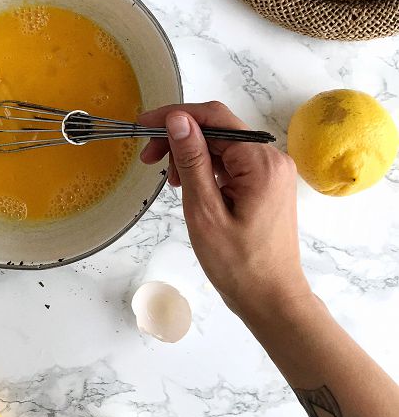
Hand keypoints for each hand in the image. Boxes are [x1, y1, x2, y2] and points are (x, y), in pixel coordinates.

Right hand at [139, 101, 312, 320]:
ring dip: (190, 154)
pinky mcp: (266, 183)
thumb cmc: (238, 264)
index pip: (213, 118)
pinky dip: (205, 167)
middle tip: (148, 159)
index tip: (143, 126)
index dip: (174, 116)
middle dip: (179, 138)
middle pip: (217, 129)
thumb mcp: (205, 210)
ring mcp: (271, 170)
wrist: (272, 300)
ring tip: (171, 182)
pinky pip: (231, 162)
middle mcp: (271, 158)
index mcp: (261, 162)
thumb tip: (177, 119)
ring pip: (222, 144)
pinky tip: (188, 185)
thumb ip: (192, 160)